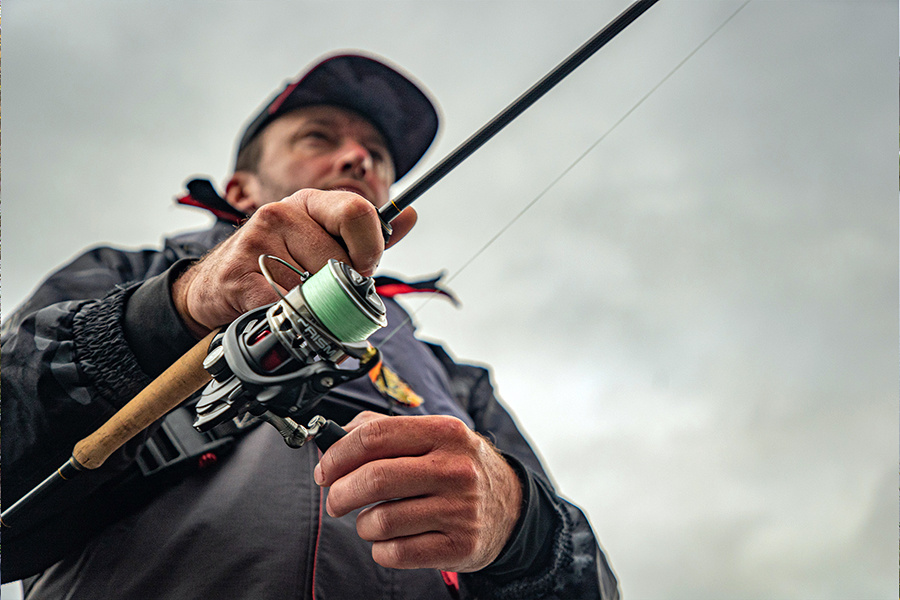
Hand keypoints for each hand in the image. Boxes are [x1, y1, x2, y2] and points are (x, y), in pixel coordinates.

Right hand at [172, 189, 415, 335]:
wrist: (218, 285)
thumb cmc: (279, 262)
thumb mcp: (322, 240)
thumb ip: (368, 234)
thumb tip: (410, 215)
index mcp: (311, 202)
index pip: (358, 212)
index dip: (368, 248)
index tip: (361, 267)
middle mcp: (283, 212)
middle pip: (339, 260)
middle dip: (339, 286)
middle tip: (322, 290)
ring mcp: (259, 241)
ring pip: (315, 287)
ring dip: (313, 305)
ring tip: (294, 296)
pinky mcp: (241, 274)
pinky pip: (287, 306)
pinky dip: (290, 317)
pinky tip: (276, 307)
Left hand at [314, 411, 522, 571]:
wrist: (511, 506)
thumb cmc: (460, 467)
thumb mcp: (435, 437)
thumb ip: (387, 430)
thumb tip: (337, 437)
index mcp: (444, 432)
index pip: (375, 436)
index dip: (339, 454)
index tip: (326, 469)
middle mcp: (455, 468)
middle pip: (373, 479)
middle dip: (340, 493)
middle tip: (335, 500)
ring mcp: (460, 509)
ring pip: (381, 521)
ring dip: (363, 525)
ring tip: (372, 521)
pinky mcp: (460, 546)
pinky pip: (397, 553)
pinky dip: (380, 550)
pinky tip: (389, 541)